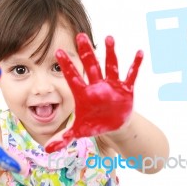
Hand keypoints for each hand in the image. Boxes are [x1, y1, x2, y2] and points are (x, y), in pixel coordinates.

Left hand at [45, 33, 142, 152]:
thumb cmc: (94, 123)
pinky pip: (131, 75)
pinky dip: (135, 65)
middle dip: (86, 52)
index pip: (73, 77)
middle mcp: (97, 86)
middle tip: (80, 36)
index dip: (66, 66)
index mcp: (83, 94)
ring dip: (110, 53)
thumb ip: (64, 138)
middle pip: (90, 66)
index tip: (58, 52)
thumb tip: (47, 150)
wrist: (112, 124)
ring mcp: (111, 85)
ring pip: (110, 66)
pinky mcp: (126, 89)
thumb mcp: (79, 131)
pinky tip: (139, 53)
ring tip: (109, 38)